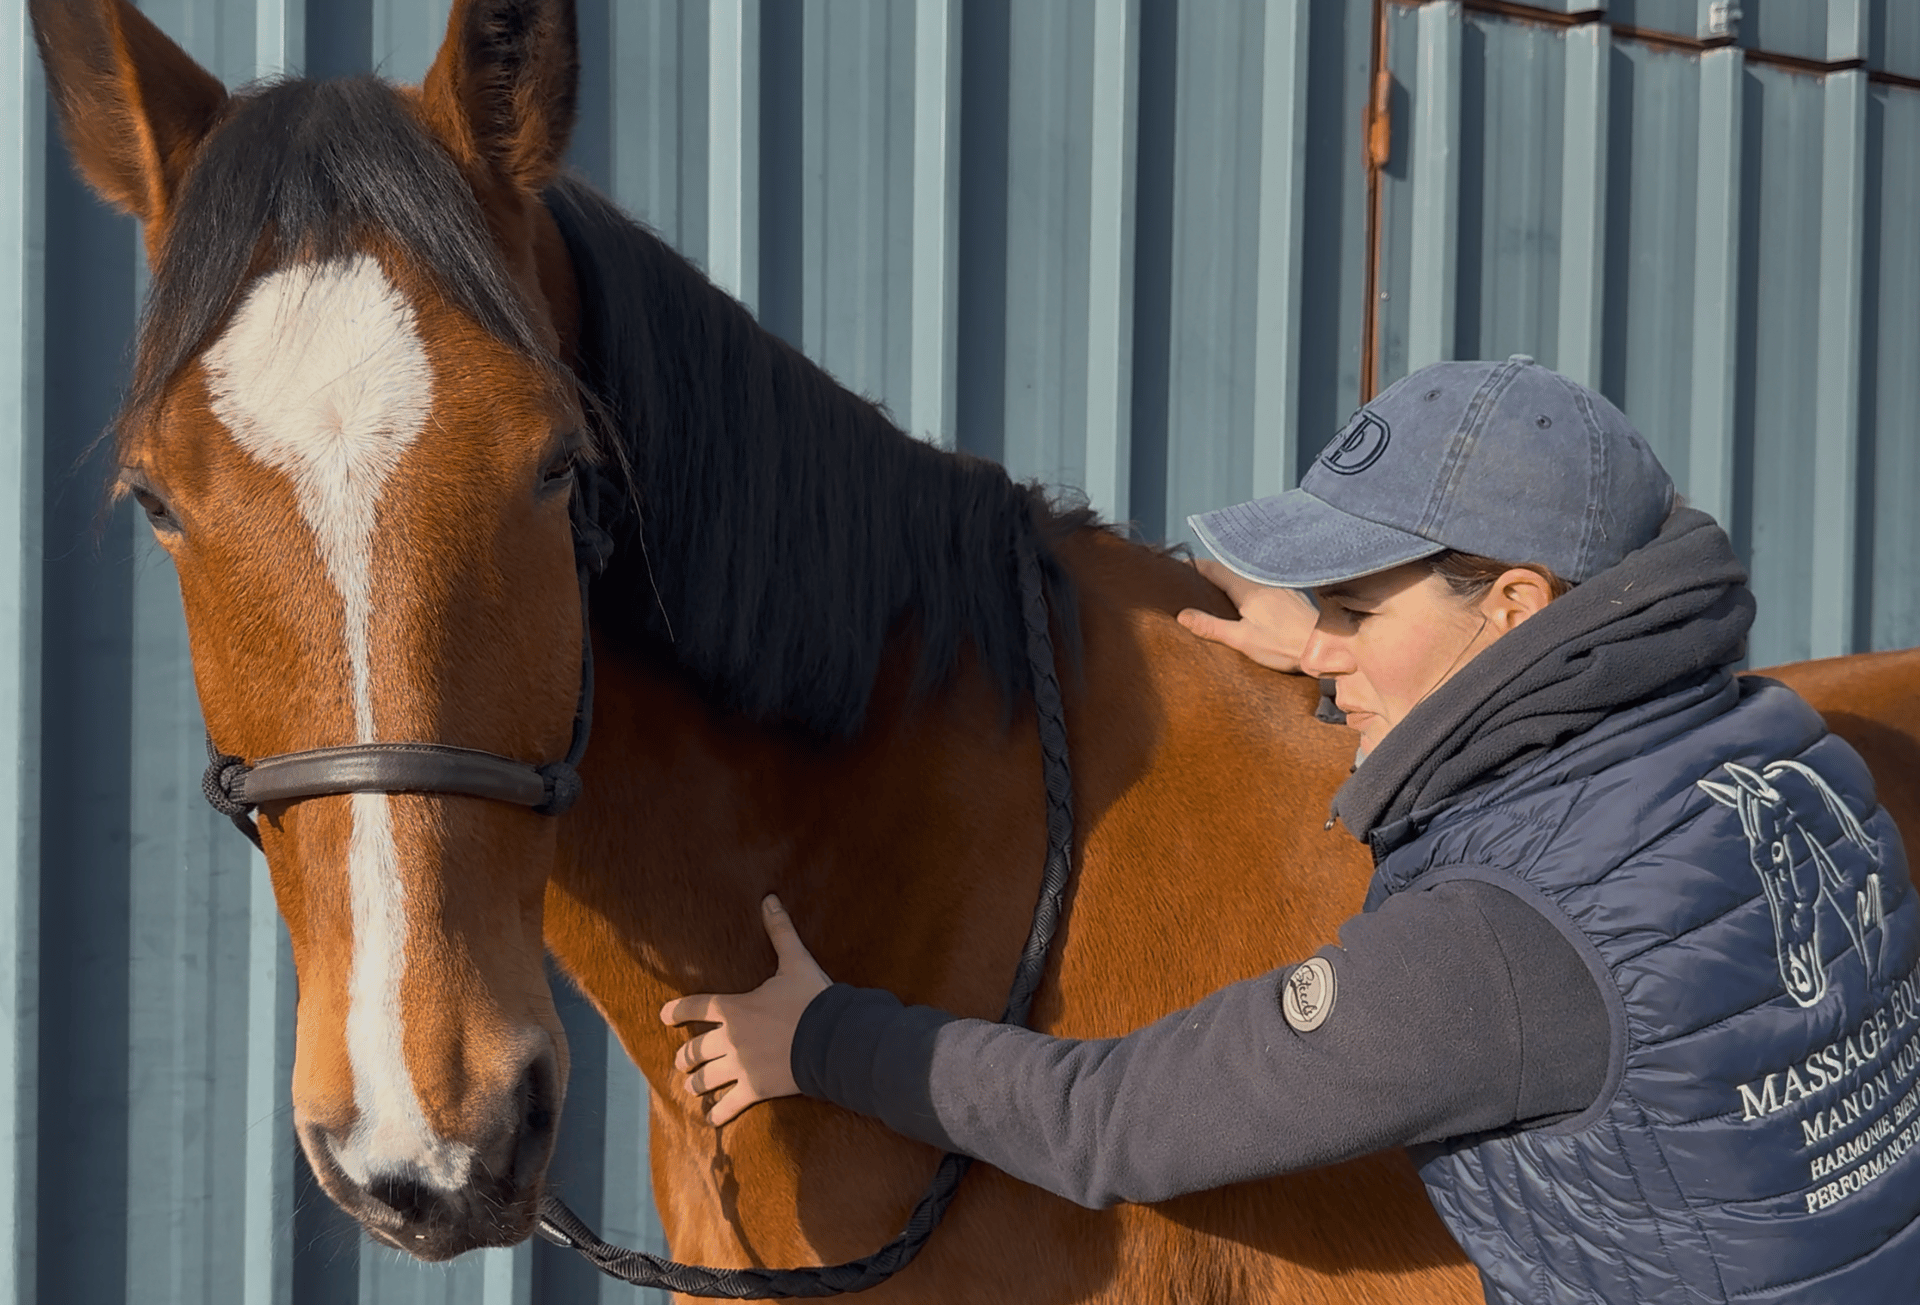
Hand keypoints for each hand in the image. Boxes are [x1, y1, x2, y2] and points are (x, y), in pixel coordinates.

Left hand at [659, 895, 832, 1126]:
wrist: (832, 1038)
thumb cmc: (813, 999)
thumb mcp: (795, 962)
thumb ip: (779, 932)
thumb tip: (770, 899)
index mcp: (734, 1008)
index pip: (694, 1007)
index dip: (676, 1011)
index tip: (664, 1016)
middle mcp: (730, 1039)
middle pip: (694, 1050)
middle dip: (685, 1056)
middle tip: (682, 1060)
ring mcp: (740, 1067)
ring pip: (705, 1079)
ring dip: (695, 1084)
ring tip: (691, 1087)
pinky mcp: (755, 1090)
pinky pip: (728, 1106)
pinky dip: (717, 1114)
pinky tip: (711, 1118)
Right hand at [1177, 558, 1318, 673]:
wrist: (1324, 646)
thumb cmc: (1283, 645)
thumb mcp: (1241, 639)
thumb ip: (1211, 627)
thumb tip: (1182, 615)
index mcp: (1247, 587)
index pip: (1212, 568)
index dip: (1193, 567)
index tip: (1177, 568)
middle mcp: (1261, 580)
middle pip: (1228, 570)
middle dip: (1208, 574)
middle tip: (1190, 582)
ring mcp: (1277, 585)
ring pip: (1245, 576)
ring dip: (1227, 580)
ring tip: (1212, 592)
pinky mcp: (1289, 594)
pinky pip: (1259, 583)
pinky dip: (1245, 587)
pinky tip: (1244, 603)